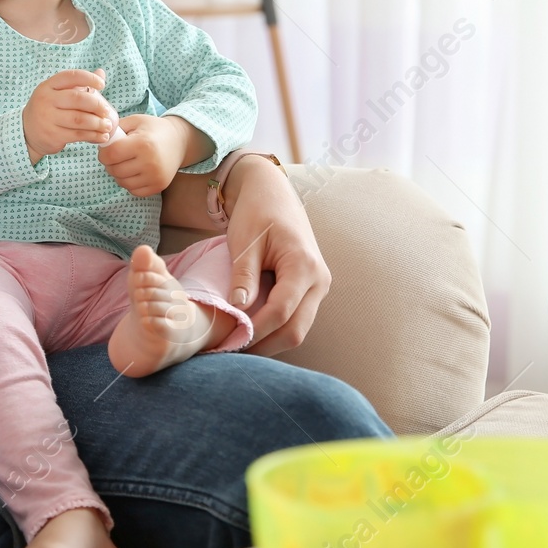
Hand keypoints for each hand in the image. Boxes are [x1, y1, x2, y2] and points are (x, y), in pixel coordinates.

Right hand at [22, 68, 115, 163]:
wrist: (27, 132)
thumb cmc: (49, 109)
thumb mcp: (57, 93)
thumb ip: (78, 84)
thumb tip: (101, 72)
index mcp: (48, 86)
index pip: (71, 76)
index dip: (89, 78)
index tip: (102, 85)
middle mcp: (46, 100)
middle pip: (77, 99)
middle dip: (96, 105)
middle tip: (107, 111)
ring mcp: (48, 118)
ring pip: (79, 119)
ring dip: (97, 123)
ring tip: (108, 126)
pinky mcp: (52, 135)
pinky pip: (77, 135)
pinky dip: (93, 136)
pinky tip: (102, 136)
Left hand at [96, 114, 186, 197]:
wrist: (179, 141)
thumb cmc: (153, 129)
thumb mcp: (135, 121)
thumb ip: (116, 128)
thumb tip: (101, 136)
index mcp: (142, 143)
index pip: (111, 155)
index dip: (103, 153)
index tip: (106, 149)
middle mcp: (150, 162)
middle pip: (115, 170)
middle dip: (110, 163)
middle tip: (116, 156)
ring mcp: (155, 176)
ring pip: (122, 182)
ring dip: (119, 174)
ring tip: (125, 163)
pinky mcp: (159, 186)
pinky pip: (133, 191)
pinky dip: (129, 183)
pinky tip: (134, 172)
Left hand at [221, 154, 330, 355]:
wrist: (273, 194)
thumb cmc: (257, 213)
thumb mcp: (245, 241)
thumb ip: (244, 275)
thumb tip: (238, 309)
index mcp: (304, 265)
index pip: (281, 311)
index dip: (255, 330)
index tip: (228, 342)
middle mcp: (319, 280)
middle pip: (296, 330)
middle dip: (264, 345)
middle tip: (230, 354)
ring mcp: (318, 287)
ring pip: (298, 329)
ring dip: (270, 341)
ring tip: (237, 347)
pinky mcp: (310, 290)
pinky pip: (296, 319)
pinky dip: (274, 331)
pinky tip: (250, 334)